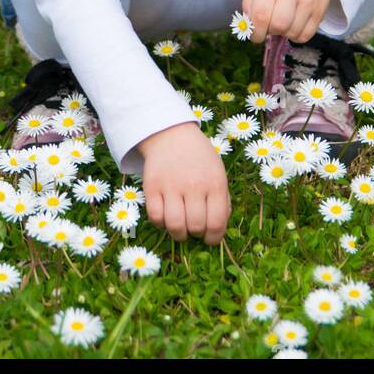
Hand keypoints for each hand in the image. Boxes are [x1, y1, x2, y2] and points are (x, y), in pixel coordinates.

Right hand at [138, 122, 229, 243]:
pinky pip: (155, 217)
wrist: (171, 133)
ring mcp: (171, 185)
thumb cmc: (198, 157)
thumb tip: (217, 229)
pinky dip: (161, 223)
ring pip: (174, 225)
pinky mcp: (152, 186)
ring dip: (178, 233)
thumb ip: (222, 200)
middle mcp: (194, 185)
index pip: (216, 223)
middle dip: (195, 234)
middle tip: (193, 229)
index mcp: (215, 183)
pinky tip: (166, 216)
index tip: (209, 239)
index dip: (213, 238)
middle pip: (195, 226)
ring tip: (180, 228)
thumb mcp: (218, 172)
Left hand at [242, 0, 334, 44]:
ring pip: (292, 32)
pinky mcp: (320, 11)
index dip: (255, 31)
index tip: (254, 35)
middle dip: (270, 31)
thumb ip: (248, 1)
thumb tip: (247, 25)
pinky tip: (294, 24)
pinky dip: (296, 35)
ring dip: (284, 33)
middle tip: (270, 25)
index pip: (260, 14)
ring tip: (283, 20)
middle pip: (278, 25)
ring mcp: (308, 0)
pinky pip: (305, 36)